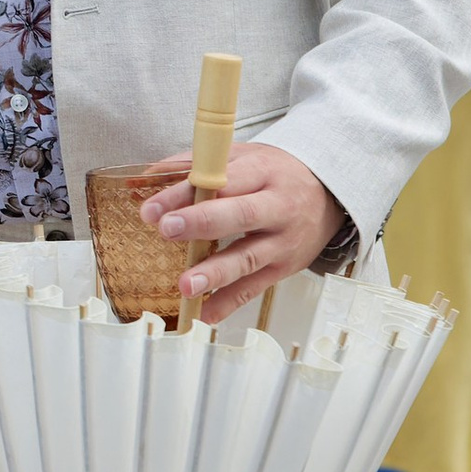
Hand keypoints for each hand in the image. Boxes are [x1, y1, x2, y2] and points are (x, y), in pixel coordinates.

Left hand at [136, 143, 348, 326]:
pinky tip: (204, 314)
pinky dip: (228, 303)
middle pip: (241, 214)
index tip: (152, 208)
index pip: (221, 180)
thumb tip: (141, 182)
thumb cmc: (274, 174)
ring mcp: (282, 240)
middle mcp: (277, 206)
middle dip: (201, 223)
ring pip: (248, 257)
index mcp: (262, 171)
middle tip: (167, 230)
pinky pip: (254, 288)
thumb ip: (192, 166)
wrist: (329, 193)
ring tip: (186, 285)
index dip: (185, 194)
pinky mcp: (284, 268)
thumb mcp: (241, 157)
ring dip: (215, 273)